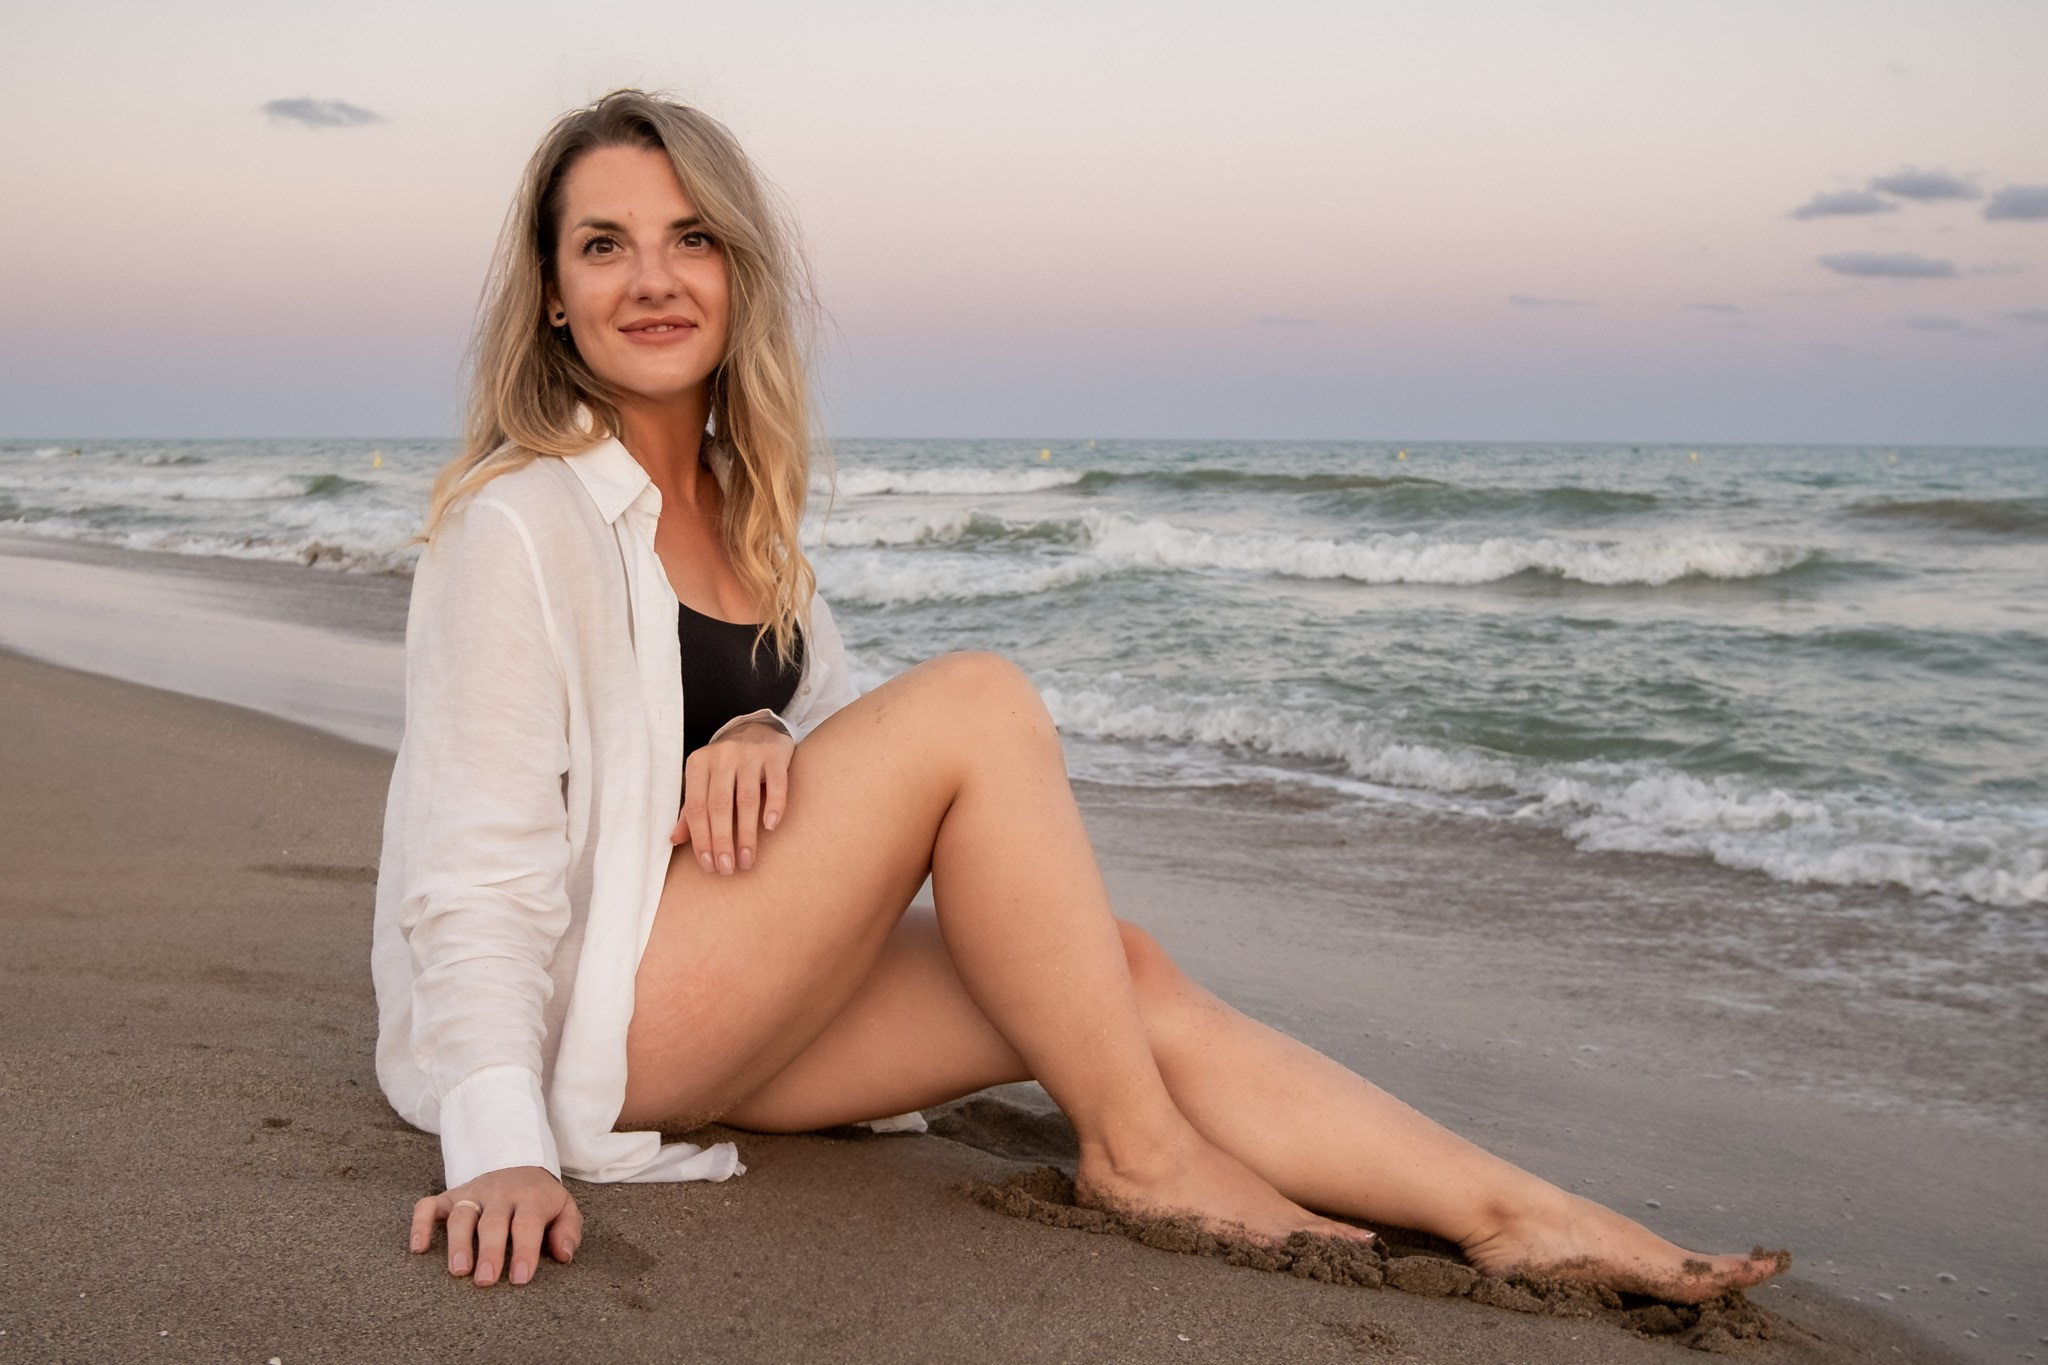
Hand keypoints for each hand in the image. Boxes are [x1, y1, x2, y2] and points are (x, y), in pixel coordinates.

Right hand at [410, 1165, 581, 1286]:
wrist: (519, 1163)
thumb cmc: (541, 1199)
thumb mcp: (564, 1208)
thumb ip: (568, 1230)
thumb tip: (563, 1255)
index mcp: (530, 1198)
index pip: (526, 1223)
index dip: (524, 1251)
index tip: (520, 1279)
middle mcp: (499, 1195)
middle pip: (493, 1221)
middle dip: (489, 1251)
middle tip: (486, 1280)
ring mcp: (473, 1194)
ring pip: (461, 1215)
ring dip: (457, 1242)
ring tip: (458, 1270)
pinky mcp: (450, 1195)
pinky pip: (429, 1205)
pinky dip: (420, 1224)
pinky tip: (418, 1248)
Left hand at [671, 720, 792, 873]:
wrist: (758, 728)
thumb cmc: (727, 764)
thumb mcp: (704, 781)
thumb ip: (691, 809)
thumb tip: (675, 839)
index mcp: (698, 764)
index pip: (695, 807)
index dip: (700, 839)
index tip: (708, 864)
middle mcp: (721, 756)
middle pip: (719, 805)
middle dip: (721, 841)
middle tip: (727, 868)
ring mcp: (749, 754)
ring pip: (746, 799)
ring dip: (746, 833)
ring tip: (747, 859)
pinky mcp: (775, 754)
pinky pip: (776, 783)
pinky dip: (774, 805)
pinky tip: (770, 826)